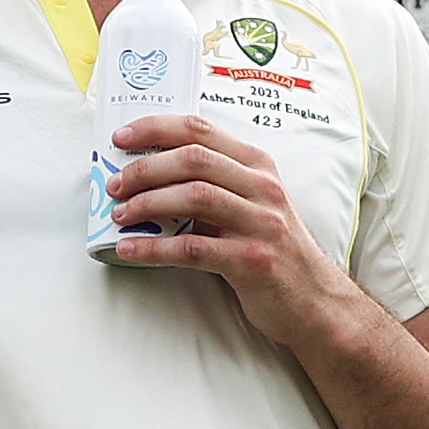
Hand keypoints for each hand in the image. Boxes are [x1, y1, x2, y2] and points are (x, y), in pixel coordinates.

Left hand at [95, 115, 335, 346]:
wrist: (313, 300)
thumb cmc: (272, 248)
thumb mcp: (251, 204)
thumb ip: (213, 184)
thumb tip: (147, 175)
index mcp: (257, 165)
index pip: (200, 130)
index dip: (155, 128)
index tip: (122, 137)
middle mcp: (262, 188)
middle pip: (193, 159)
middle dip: (145, 169)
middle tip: (115, 185)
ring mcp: (260, 223)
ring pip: (194, 197)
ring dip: (147, 204)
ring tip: (119, 215)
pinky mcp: (251, 261)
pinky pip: (192, 249)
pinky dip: (154, 248)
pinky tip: (130, 250)